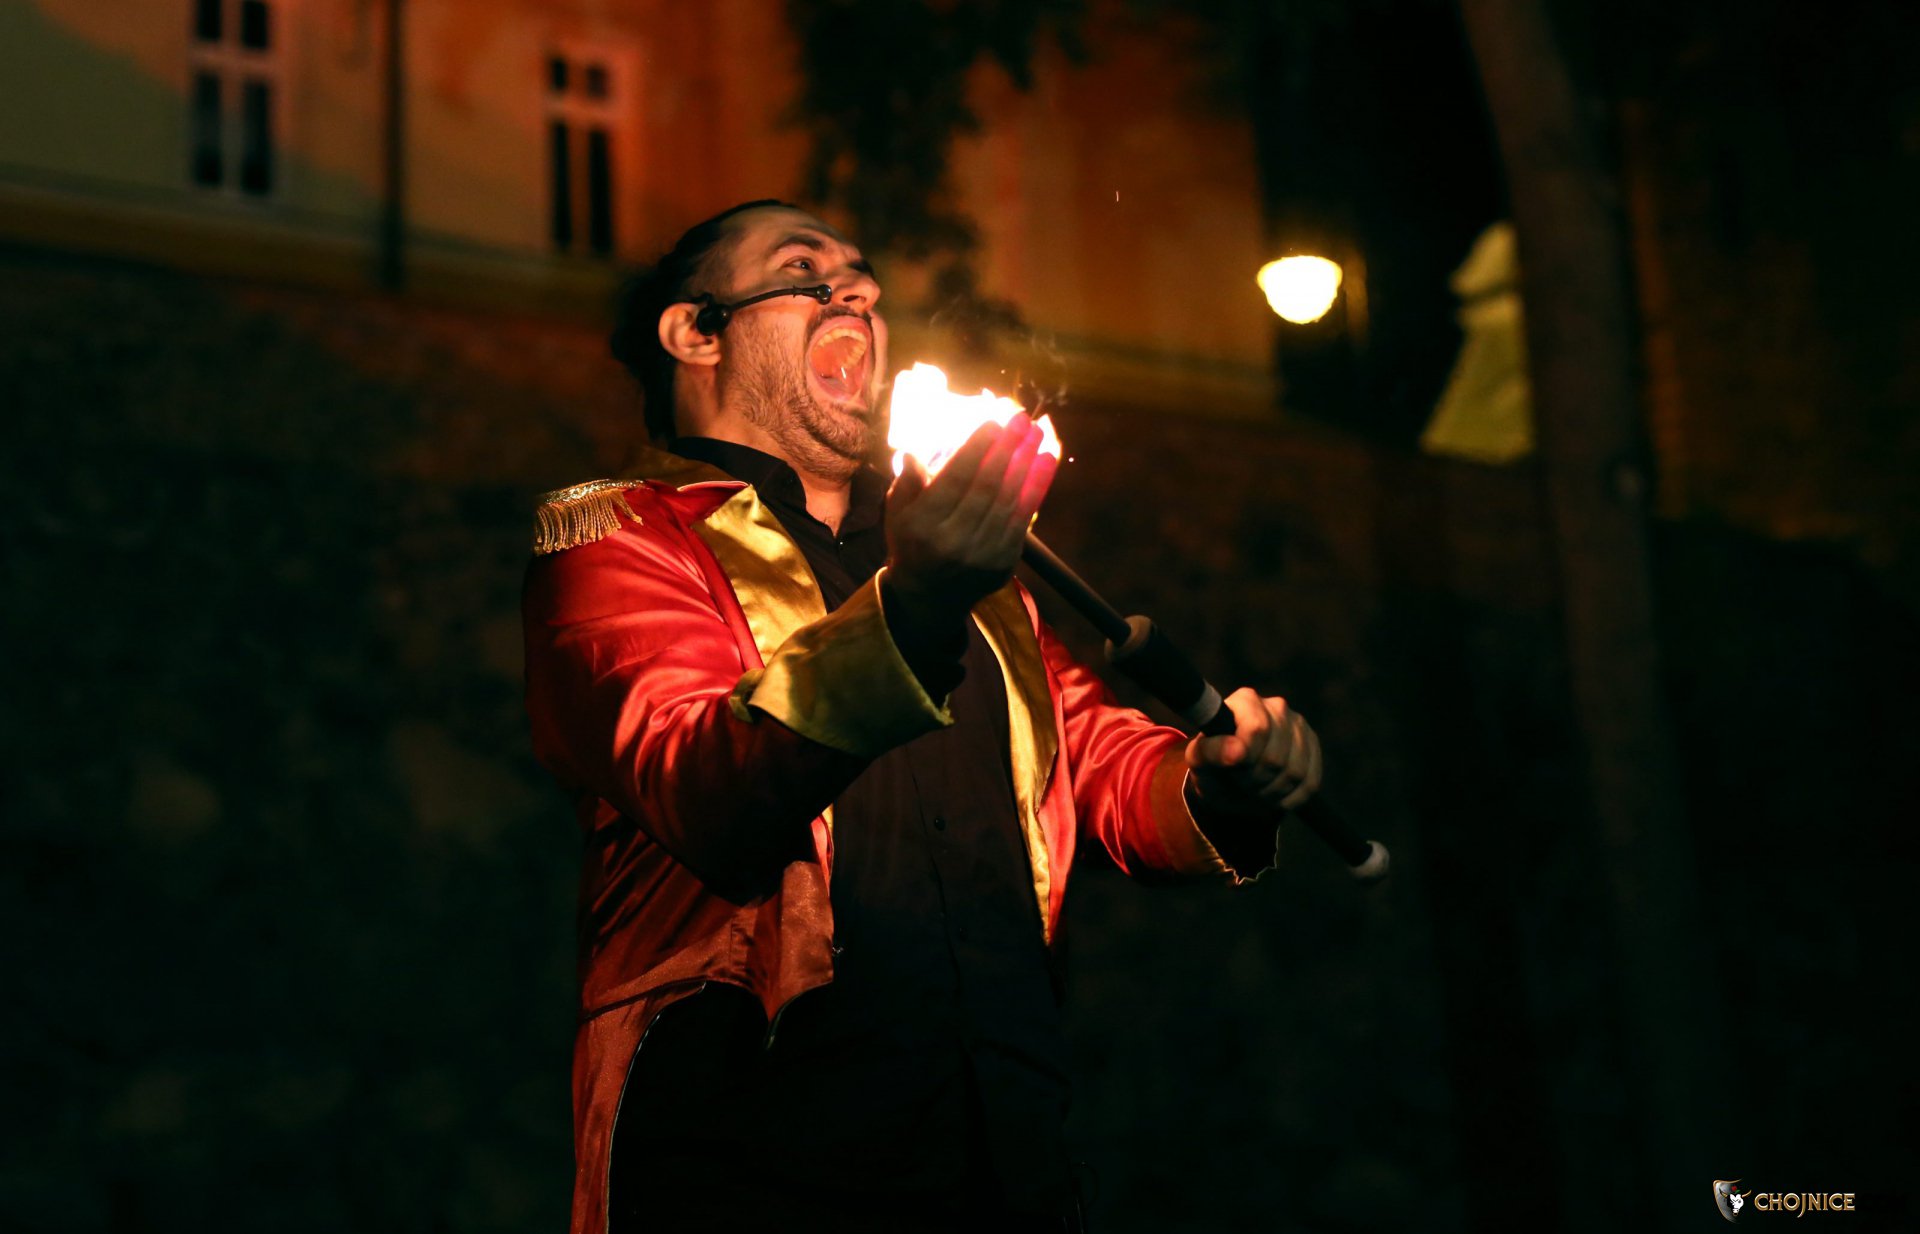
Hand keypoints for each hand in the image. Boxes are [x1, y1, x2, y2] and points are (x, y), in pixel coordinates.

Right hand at [884, 416, 1057, 622]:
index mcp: (923, 526)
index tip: (993, 421)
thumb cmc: (912, 543)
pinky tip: (1046, 460)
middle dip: (1007, 448)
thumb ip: (907, 482)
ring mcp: (982, 555)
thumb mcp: (897, 513)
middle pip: (986, 487)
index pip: (955, 479)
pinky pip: (1023, 518)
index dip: (977, 448)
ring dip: (1027, 462)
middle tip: (1021, 418)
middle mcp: (953, 541)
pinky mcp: (1004, 562)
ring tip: (1037, 432)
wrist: (929, 596)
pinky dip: (1037, 487)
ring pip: (1008, 501)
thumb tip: (913, 452)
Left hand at [1184, 688, 1322, 813]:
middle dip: (1255, 780)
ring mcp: (1299, 726)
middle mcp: (1276, 706)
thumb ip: (1211, 751)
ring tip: (1255, 788)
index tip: (1233, 767)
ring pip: (1295, 772)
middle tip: (1240, 782)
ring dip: (1271, 792)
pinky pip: (1310, 783)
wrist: (1230, 782)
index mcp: (1246, 701)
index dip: (1246, 758)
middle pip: (1276, 757)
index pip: (1257, 729)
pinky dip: (1289, 799)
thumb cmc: (1212, 766)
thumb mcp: (1199, 760)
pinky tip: (1273, 795)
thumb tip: (1237, 751)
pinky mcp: (1314, 748)